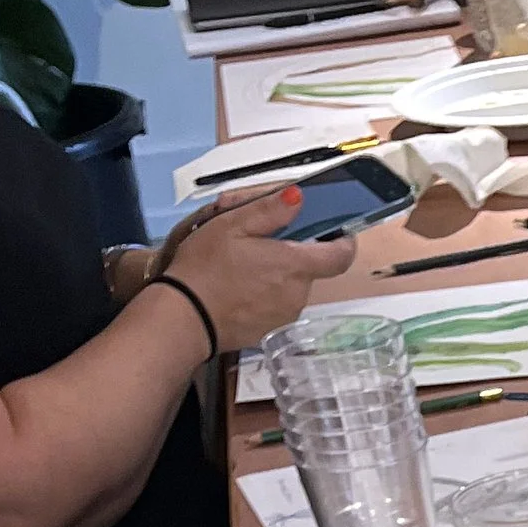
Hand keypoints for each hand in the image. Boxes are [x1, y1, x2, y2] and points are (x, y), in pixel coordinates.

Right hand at [155, 184, 356, 353]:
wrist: (185, 317)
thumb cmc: (206, 267)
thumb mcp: (232, 225)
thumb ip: (269, 210)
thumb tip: (299, 196)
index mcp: (295, 265)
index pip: (341, 256)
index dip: (343, 242)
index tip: (334, 231)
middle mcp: (299, 293)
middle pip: (310, 268)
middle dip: (291, 252)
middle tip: (258, 240)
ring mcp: (285, 315)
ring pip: (292, 286)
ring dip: (276, 273)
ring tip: (242, 263)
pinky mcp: (270, 329)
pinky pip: (276, 305)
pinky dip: (264, 293)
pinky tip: (238, 286)